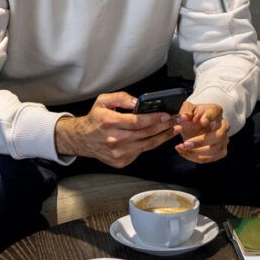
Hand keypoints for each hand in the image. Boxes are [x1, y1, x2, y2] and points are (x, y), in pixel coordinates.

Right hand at [54, 92, 180, 167]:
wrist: (83, 139)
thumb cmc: (96, 118)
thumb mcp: (104, 100)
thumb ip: (121, 98)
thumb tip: (138, 102)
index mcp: (109, 122)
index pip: (136, 122)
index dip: (153, 118)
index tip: (166, 115)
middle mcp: (114, 139)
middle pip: (145, 134)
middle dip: (164, 126)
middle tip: (176, 120)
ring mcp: (117, 153)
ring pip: (146, 145)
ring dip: (163, 137)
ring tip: (174, 129)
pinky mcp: (120, 161)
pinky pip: (140, 152)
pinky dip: (151, 144)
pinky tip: (159, 137)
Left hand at [174, 102, 229, 163]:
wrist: (194, 126)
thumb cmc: (192, 116)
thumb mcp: (187, 109)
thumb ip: (185, 112)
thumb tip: (183, 118)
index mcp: (216, 111)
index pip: (215, 113)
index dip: (209, 118)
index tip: (202, 122)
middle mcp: (223, 126)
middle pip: (219, 135)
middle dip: (201, 141)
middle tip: (186, 143)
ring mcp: (224, 140)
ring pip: (215, 149)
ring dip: (196, 152)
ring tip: (181, 148)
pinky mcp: (220, 152)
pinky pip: (209, 158)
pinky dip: (194, 157)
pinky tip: (184, 152)